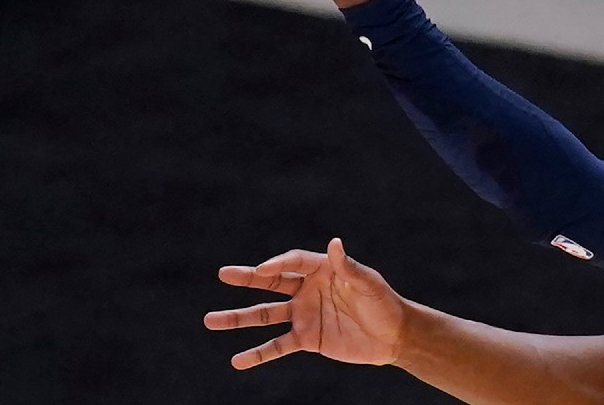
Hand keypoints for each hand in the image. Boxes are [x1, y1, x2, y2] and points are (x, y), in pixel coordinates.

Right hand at [205, 238, 408, 369]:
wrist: (393, 336)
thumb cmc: (384, 303)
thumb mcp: (369, 284)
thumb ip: (349, 267)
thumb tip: (334, 243)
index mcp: (323, 270)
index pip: (293, 263)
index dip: (278, 264)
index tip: (261, 270)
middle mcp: (308, 290)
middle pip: (272, 282)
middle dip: (248, 278)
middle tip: (223, 273)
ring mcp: (304, 315)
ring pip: (265, 315)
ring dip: (239, 318)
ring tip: (210, 320)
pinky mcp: (306, 339)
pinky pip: (277, 346)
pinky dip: (258, 354)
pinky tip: (237, 360)